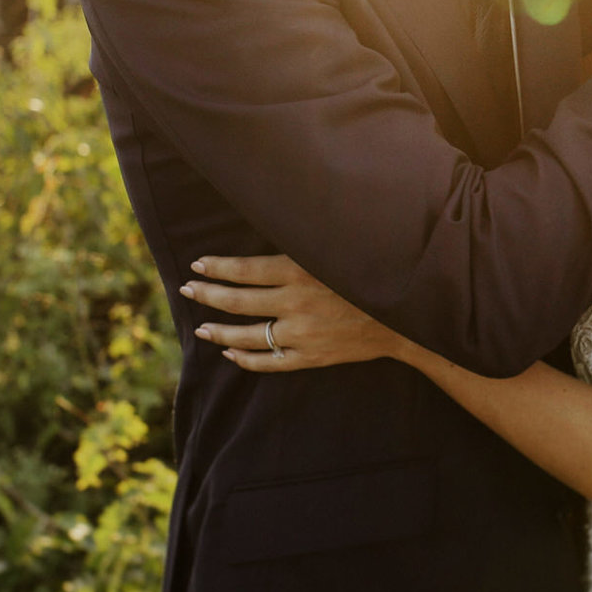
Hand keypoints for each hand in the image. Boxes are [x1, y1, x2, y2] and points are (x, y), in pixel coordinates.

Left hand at [181, 255, 406, 372]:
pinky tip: (231, 354)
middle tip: (187, 290)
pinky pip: (269, 362)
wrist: (404, 317)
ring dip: (219, 332)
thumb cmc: (368, 275)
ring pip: (247, 336)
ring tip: (201, 328)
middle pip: (238, 302)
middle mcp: (295, 304)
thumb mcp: (335, 251)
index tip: (197, 265)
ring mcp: (301, 334)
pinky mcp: (311, 356)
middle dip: (208, 295)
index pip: (244, 270)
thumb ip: (302, 246)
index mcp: (299, 272)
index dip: (217, 268)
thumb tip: (272, 229)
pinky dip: (246, 359)